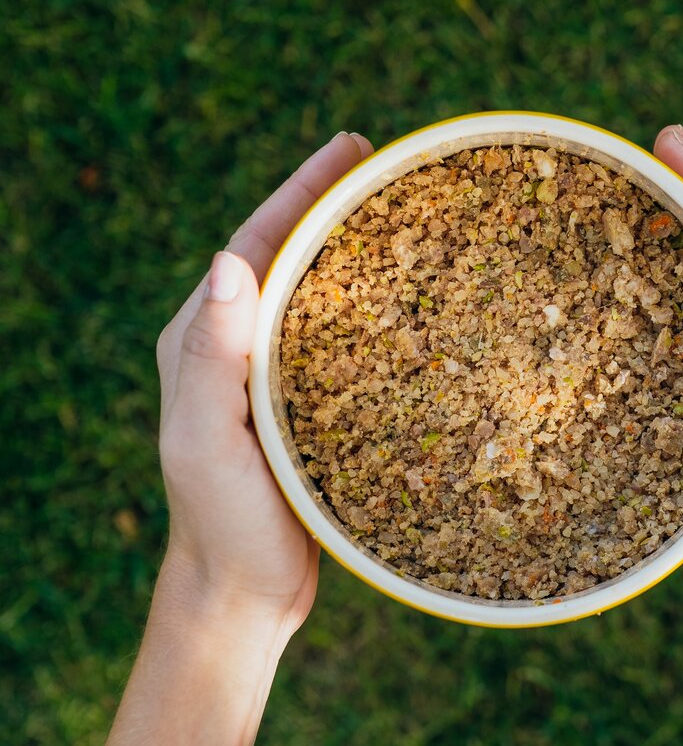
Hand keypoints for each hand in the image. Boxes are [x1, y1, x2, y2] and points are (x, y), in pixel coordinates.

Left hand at [156, 130, 373, 637]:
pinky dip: (376, 308)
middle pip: (288, 255)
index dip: (300, 190)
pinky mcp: (307, 409)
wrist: (243, 598)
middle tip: (387, 163)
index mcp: (203, 341)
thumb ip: (213, 358)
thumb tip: (231, 261)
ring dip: (356, 250)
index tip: (350, 147)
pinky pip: (341, 339)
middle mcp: (235, 349)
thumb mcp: (209, 442)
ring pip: (318, 294)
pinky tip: (417, 303)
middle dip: (332, 203)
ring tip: (408, 214)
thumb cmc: (224, 525)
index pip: (254, 242)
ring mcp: (271, 378)